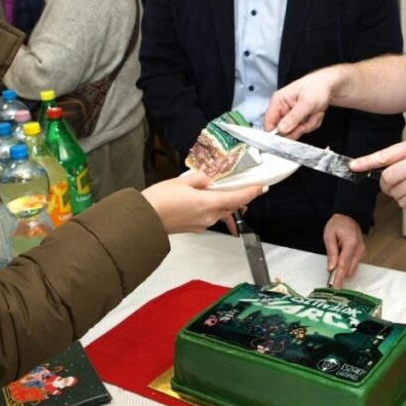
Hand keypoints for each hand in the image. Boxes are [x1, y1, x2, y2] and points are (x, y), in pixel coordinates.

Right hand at [142, 171, 264, 232]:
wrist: (144, 221)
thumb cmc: (159, 200)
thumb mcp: (181, 181)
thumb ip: (199, 178)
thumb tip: (208, 178)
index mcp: (209, 203)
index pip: (237, 198)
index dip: (251, 192)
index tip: (261, 187)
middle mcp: (209, 217)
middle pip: (231, 206)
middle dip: (239, 198)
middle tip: (245, 188)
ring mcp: (202, 224)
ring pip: (221, 213)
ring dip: (226, 204)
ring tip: (225, 194)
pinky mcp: (194, 228)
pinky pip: (211, 218)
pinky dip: (214, 209)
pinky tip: (207, 202)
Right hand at [264, 67, 337, 138]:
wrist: (329, 86)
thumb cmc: (317, 87)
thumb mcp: (307, 103)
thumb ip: (294, 117)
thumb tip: (281, 129)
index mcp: (278, 101)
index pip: (268, 123)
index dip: (275, 133)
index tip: (289, 133)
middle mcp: (281, 109)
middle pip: (283, 131)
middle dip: (299, 128)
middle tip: (308, 120)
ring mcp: (290, 115)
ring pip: (295, 131)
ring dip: (308, 125)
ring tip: (314, 113)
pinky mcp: (298, 120)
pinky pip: (303, 129)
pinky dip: (312, 123)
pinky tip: (316, 113)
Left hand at [323, 214, 365, 287]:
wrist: (348, 217)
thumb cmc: (338, 224)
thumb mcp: (329, 236)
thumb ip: (331, 252)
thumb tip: (331, 267)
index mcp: (351, 244)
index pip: (343, 265)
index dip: (338, 277)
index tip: (335, 286)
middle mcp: (359, 249)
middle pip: (349, 270)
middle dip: (339, 276)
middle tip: (329, 277)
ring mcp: (362, 252)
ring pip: (352, 269)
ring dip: (342, 271)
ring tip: (333, 263)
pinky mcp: (361, 254)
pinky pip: (353, 265)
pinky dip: (346, 266)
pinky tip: (339, 260)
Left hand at [350, 138, 405, 209]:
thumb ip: (403, 157)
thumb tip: (381, 170)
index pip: (384, 155)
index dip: (366, 162)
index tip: (353, 166)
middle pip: (386, 178)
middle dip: (387, 184)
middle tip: (396, 183)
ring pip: (395, 193)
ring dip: (399, 193)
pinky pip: (405, 204)